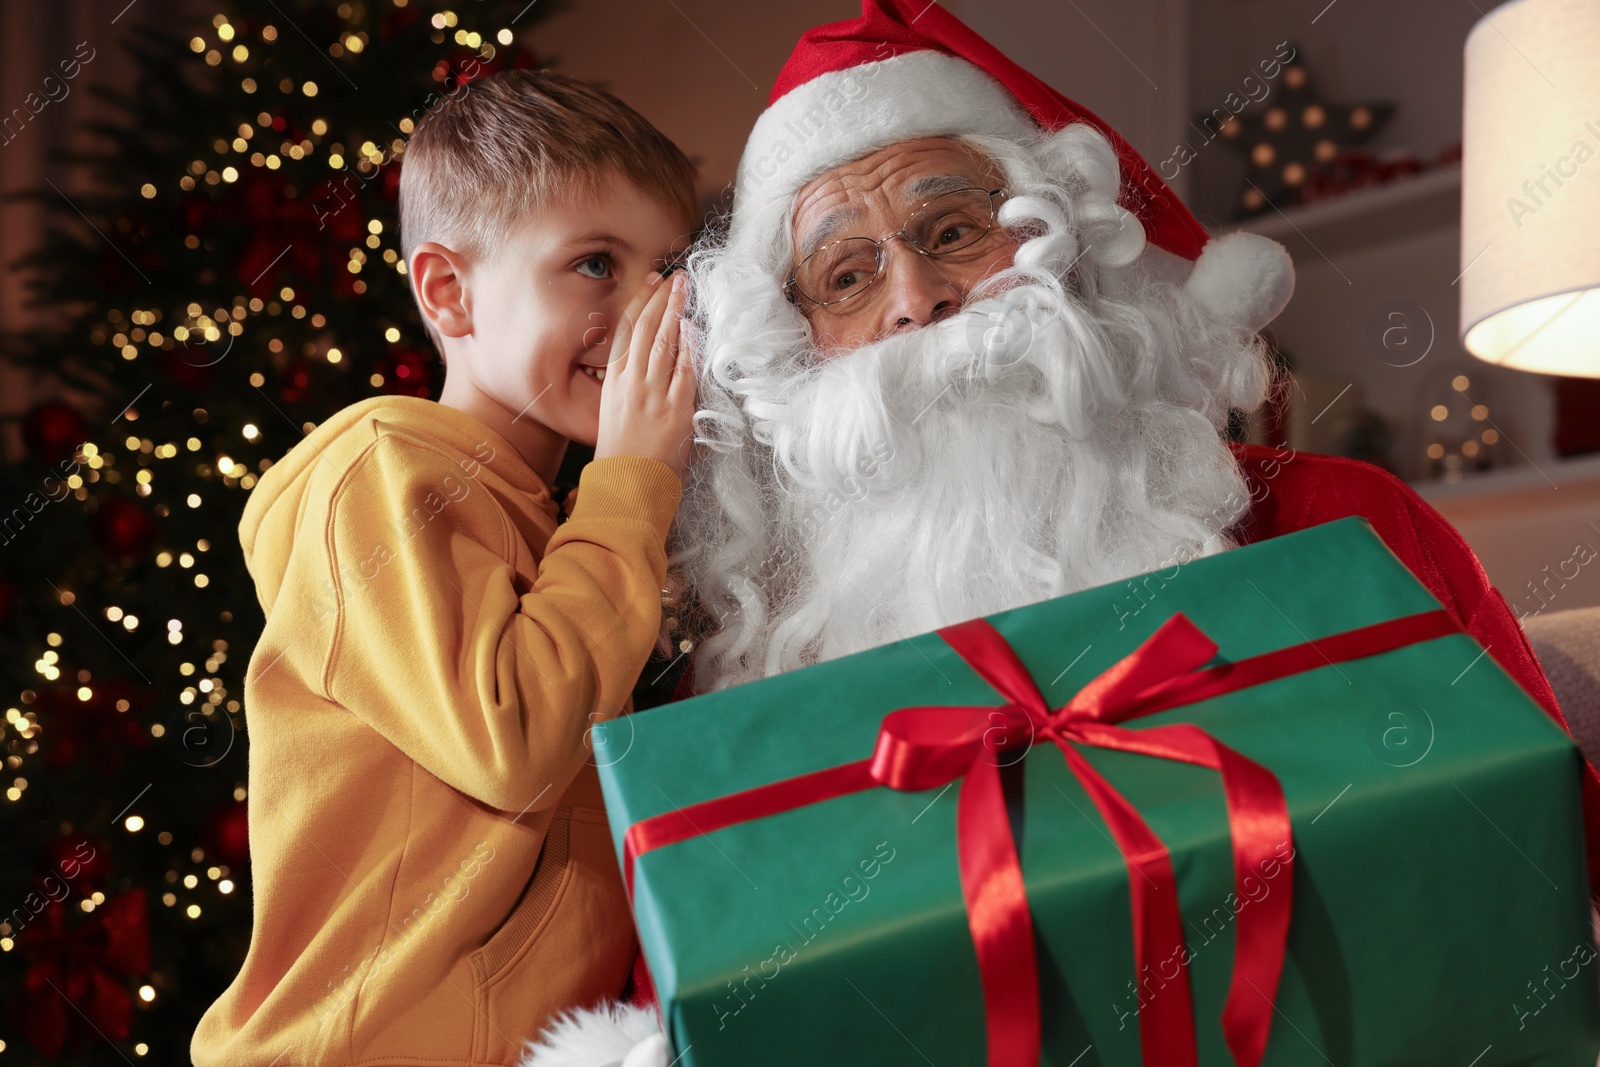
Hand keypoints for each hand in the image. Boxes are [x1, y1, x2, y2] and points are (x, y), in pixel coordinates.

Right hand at [594, 271, 695, 477]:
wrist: (626, 486)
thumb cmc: (622, 456)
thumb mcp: (615, 414)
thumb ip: (629, 387)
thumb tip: (647, 364)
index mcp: (613, 383)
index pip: (626, 332)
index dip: (640, 304)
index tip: (651, 284)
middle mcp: (630, 383)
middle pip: (646, 329)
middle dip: (661, 298)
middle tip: (674, 277)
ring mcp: (652, 395)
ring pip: (664, 342)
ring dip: (676, 311)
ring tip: (685, 289)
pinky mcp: (675, 409)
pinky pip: (684, 370)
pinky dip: (688, 346)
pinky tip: (692, 327)